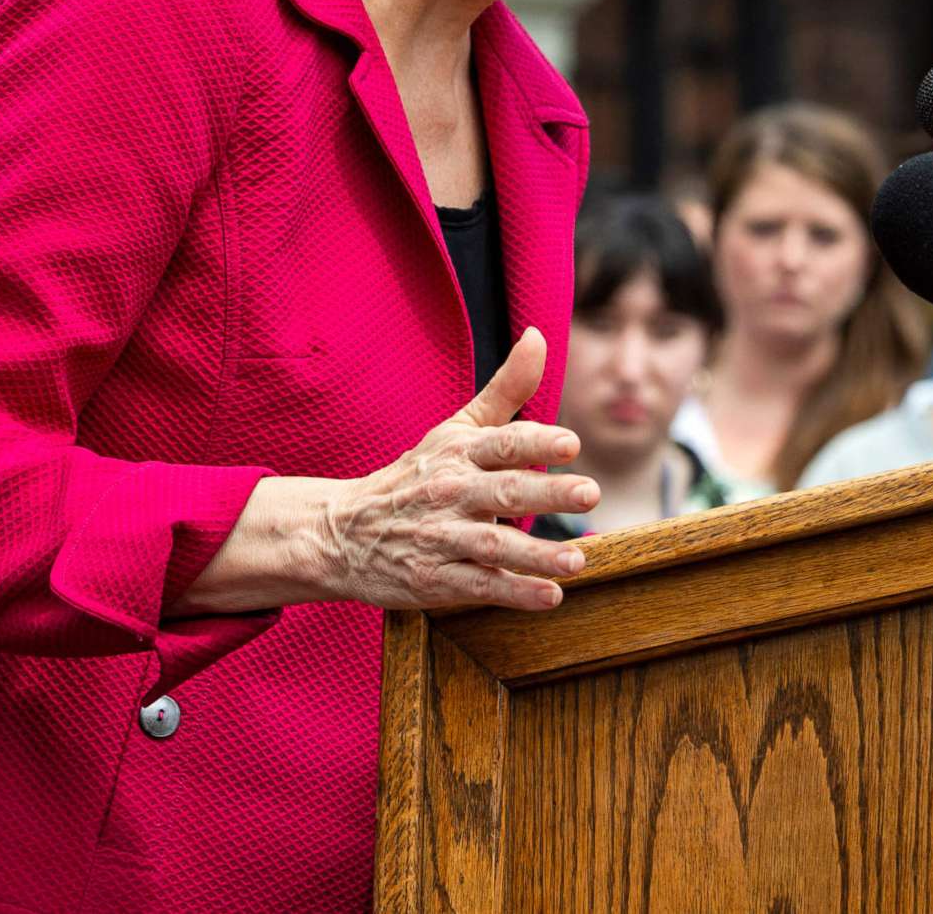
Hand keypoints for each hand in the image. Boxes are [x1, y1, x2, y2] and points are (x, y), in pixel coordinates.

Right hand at [313, 328, 597, 610]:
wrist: (342, 531)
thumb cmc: (414, 476)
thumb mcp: (455, 429)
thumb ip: (505, 389)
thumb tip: (539, 336)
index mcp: (458, 453)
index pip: (500, 444)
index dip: (536, 442)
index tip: (571, 444)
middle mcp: (449, 493)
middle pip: (503, 492)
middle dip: (546, 494)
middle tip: (589, 494)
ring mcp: (439, 538)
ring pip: (492, 545)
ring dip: (535, 555)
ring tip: (576, 559)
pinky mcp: (433, 580)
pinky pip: (477, 586)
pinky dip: (514, 593)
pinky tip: (549, 597)